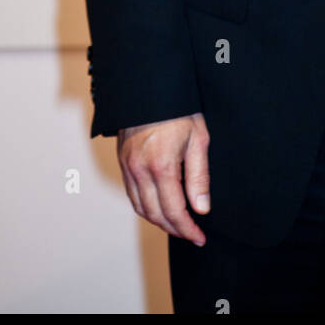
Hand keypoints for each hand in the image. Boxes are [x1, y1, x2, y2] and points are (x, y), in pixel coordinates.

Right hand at [117, 112, 210, 244]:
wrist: (150, 87)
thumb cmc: (179, 110)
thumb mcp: (198, 139)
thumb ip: (199, 177)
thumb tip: (201, 208)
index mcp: (161, 166)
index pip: (173, 211)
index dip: (187, 229)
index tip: (199, 237)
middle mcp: (140, 170)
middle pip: (155, 215)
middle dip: (174, 229)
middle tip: (191, 234)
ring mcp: (128, 166)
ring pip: (140, 207)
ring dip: (158, 221)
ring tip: (177, 224)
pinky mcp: (123, 161)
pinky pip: (131, 194)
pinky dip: (145, 207)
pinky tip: (159, 206)